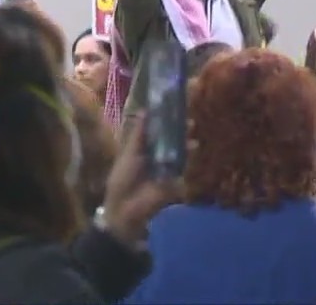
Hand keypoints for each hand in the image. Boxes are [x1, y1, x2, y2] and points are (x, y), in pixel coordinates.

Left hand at [102, 111, 182, 247]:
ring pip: (178, 152)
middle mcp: (156, 156)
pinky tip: (193, 149)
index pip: (156, 131)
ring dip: (186, 143)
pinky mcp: (174, 180)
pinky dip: (187, 158)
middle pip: (170, 140)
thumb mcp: (129, 154)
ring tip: (192, 134)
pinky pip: (182, 167)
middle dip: (179, 131)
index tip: (174, 108)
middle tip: (189, 120)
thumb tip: (145, 111)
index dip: (165, 120)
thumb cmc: (122, 180)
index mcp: (142, 148)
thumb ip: (139, 134)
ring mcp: (166, 168)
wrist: (125, 209)